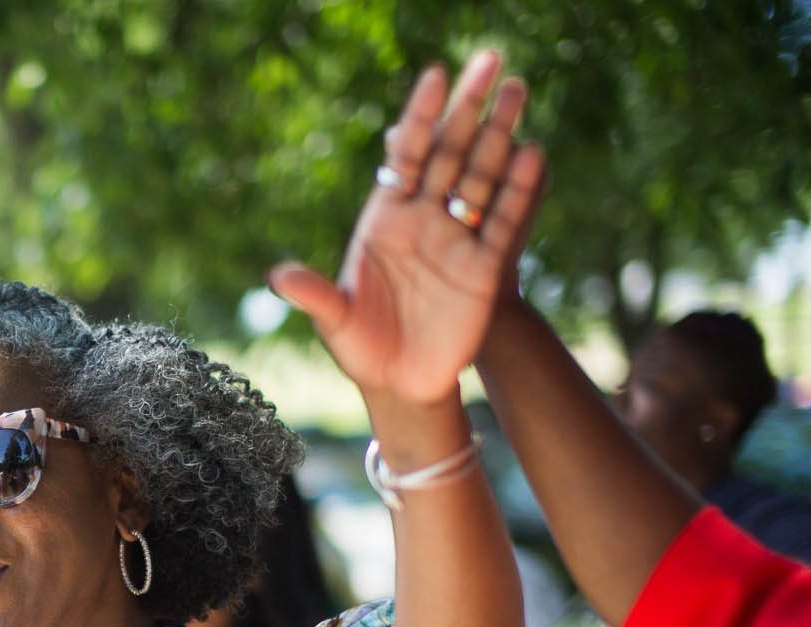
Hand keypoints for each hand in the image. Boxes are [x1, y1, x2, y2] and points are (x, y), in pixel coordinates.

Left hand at [270, 50, 543, 407]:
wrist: (400, 384)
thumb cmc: (361, 348)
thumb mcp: (335, 322)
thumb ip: (314, 295)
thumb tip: (278, 278)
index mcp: (384, 220)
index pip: (406, 155)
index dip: (420, 116)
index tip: (436, 74)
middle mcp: (424, 221)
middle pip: (451, 152)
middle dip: (469, 107)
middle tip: (490, 58)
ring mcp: (457, 240)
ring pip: (482, 176)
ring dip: (499, 134)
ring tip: (516, 88)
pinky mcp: (485, 269)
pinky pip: (504, 221)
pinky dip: (518, 189)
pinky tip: (532, 153)